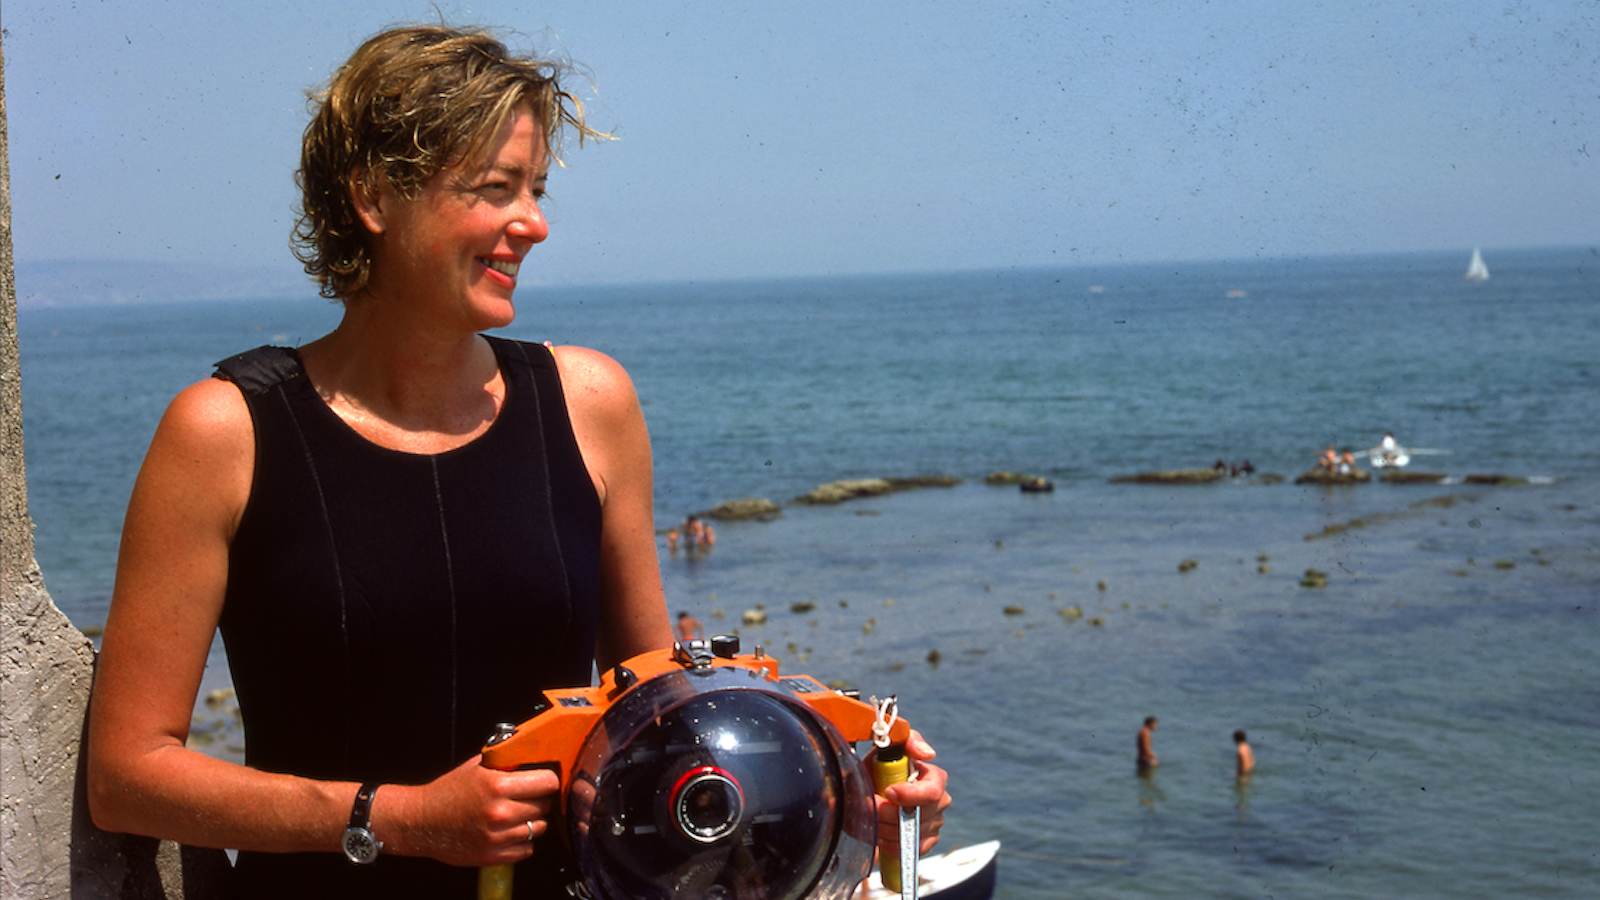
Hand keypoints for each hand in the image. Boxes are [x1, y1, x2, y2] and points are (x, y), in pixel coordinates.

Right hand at [376, 754, 560, 866]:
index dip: (547, 780)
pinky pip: (527, 849)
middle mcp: (500, 812)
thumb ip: (505, 761)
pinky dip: (522, 841)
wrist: (421, 822)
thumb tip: (532, 754)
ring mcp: (497, 837)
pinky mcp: (493, 856)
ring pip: (538, 828)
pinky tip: (508, 831)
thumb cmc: (448, 792)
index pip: (547, 782)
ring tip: (515, 814)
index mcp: (497, 786)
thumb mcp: (476, 766)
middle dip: (538, 799)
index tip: (542, 780)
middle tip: (525, 797)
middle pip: (545, 806)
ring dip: (531, 821)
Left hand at [872, 730, 950, 858]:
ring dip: (885, 828)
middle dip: (889, 813)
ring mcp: (935, 823)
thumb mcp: (886, 747)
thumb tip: (928, 753)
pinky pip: (910, 850)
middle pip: (919, 816)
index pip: (931, 792)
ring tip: (870, 817)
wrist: (868, 792)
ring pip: (911, 835)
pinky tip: (879, 832)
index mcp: (934, 778)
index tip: (887, 791)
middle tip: (870, 805)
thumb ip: (904, 740)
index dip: (910, 795)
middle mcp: (940, 801)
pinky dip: (890, 844)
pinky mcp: (926, 842)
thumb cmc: (879, 767)